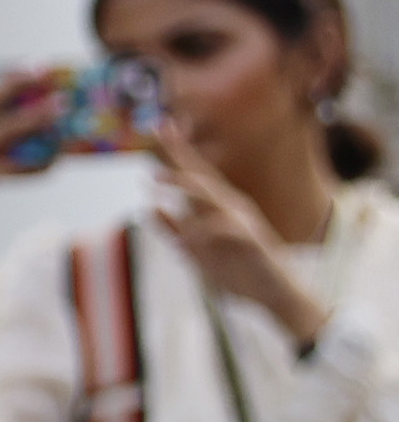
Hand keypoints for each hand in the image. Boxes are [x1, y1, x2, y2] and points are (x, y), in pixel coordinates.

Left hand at [146, 134, 330, 342]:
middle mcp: (231, 209)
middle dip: (180, 154)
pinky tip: (181, 240)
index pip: (196, 175)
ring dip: (184, 184)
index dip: (178, 150)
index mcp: (218, 209)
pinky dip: (201, 232)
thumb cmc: (237, 272)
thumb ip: (174, 230)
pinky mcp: (252, 241)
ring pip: (213, 196)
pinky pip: (224, 230)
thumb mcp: (195, 251)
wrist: (273, 296)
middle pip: (203, 176)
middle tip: (157, 132)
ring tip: (156, 177)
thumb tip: (149, 208)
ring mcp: (243, 223)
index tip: (160, 125)